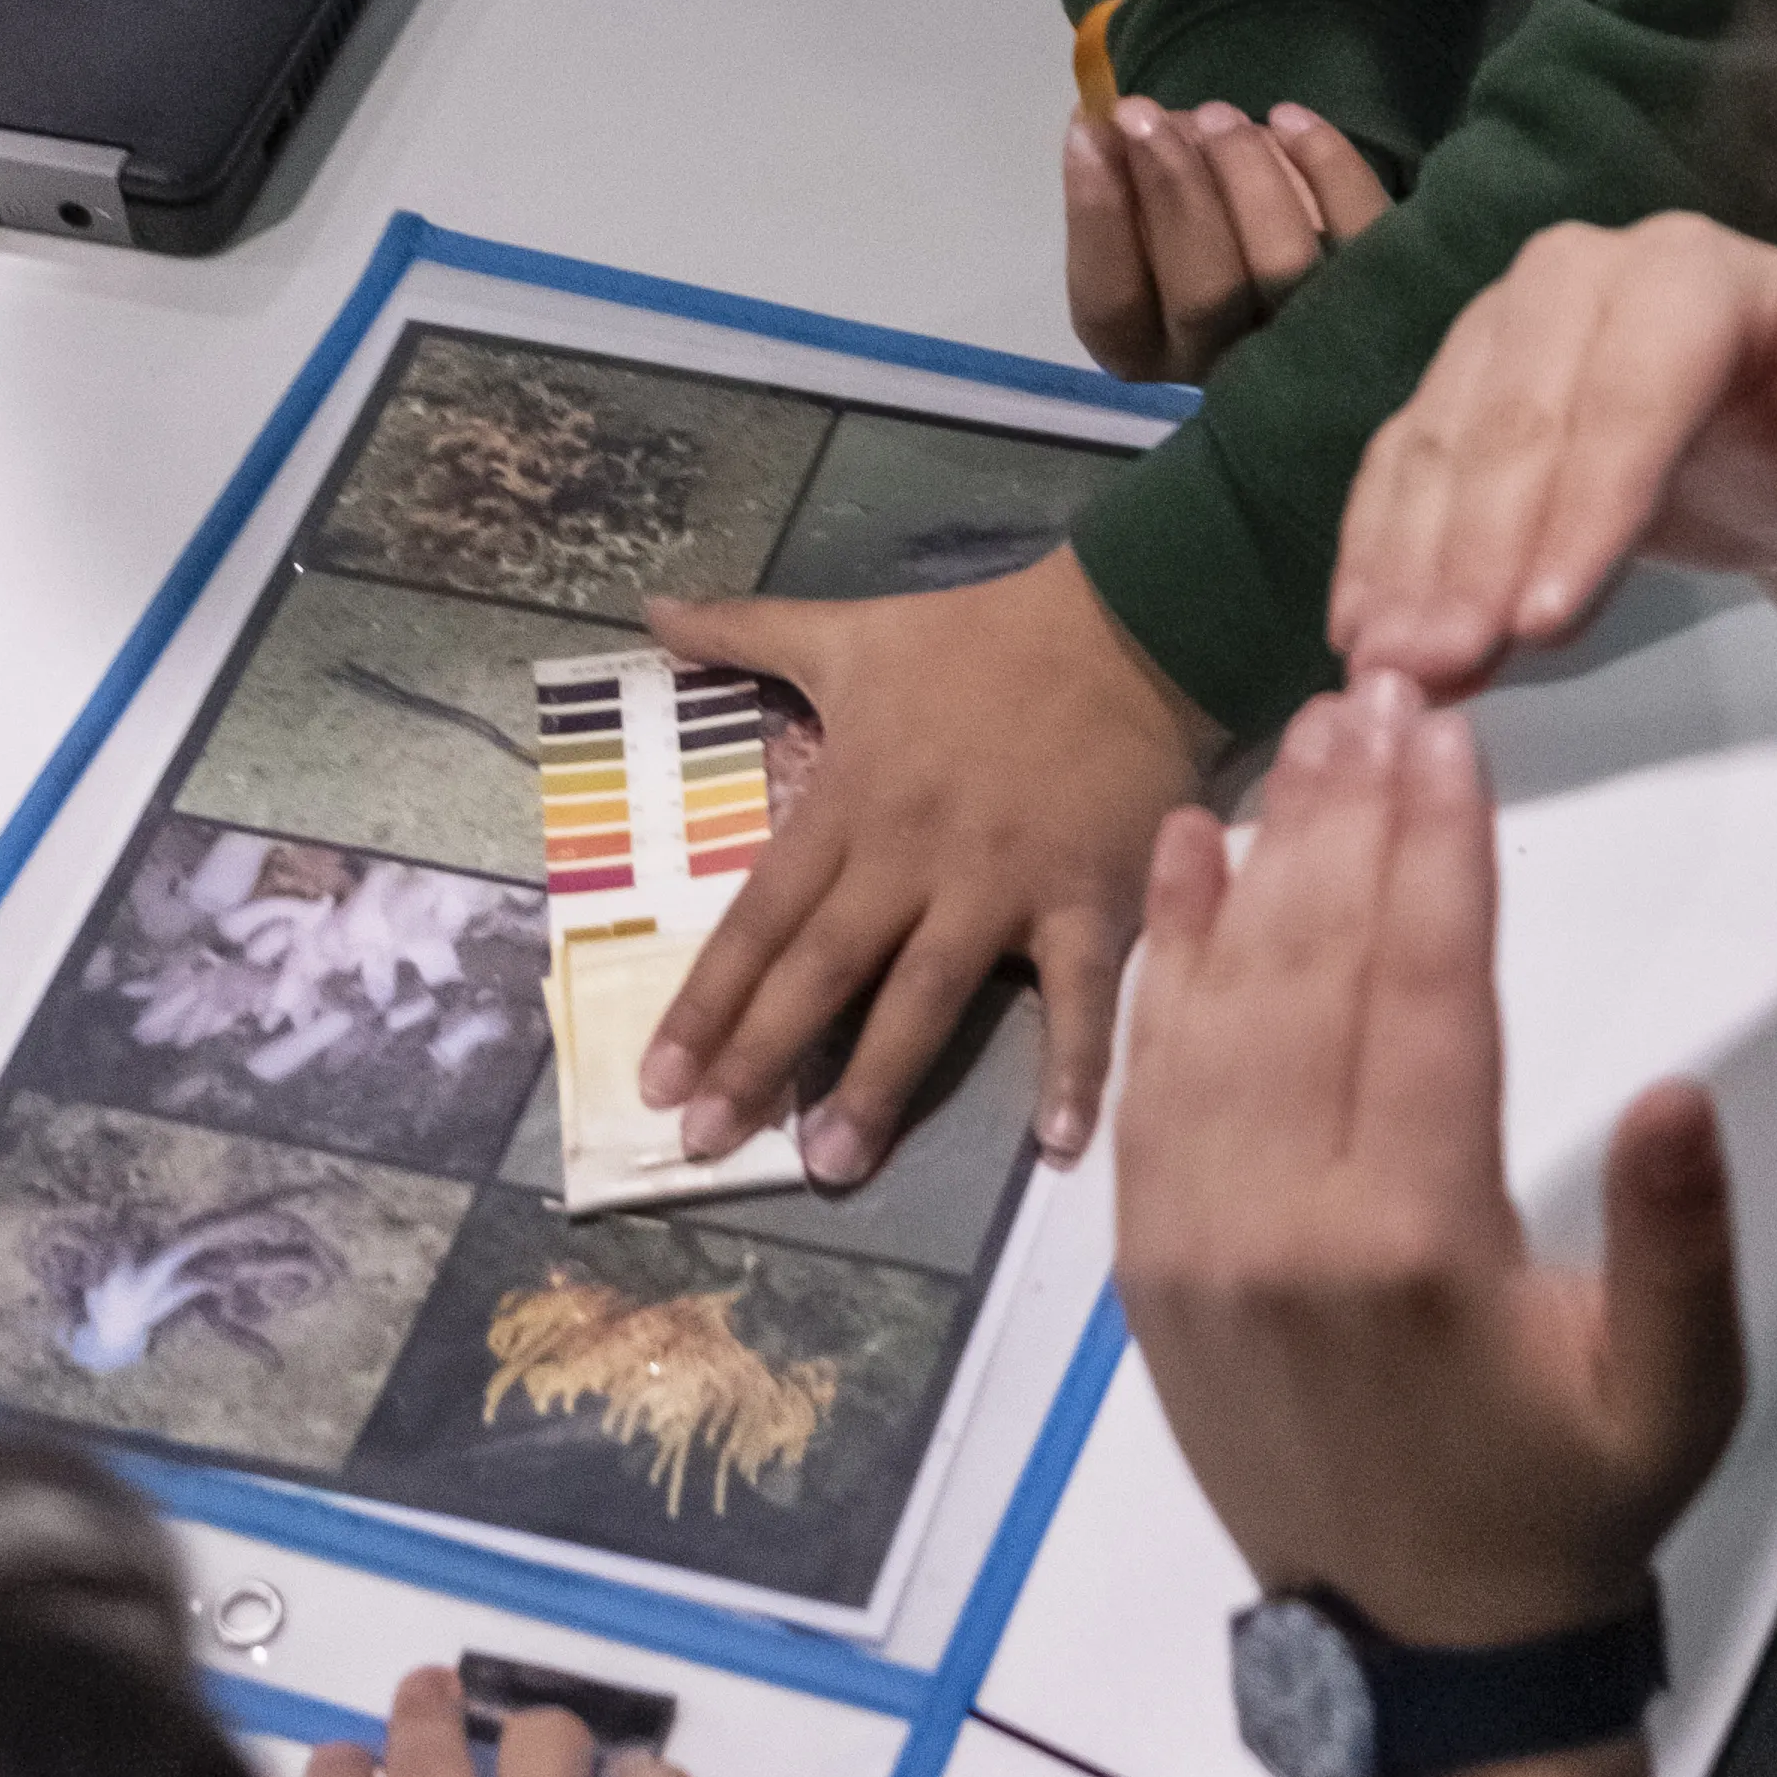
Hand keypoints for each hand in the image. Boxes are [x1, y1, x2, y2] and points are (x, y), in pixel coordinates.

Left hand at [640, 543, 1216, 1181]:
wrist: (1126, 622)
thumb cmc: (979, 638)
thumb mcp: (847, 629)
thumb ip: (744, 632)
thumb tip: (651, 611)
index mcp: (851, 802)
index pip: (760, 918)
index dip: (707, 1002)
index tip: (658, 1082)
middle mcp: (911, 855)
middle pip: (822, 970)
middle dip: (760, 1061)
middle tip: (707, 1146)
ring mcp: (1001, 884)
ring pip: (926, 996)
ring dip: (878, 1083)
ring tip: (832, 1164)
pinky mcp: (1087, 899)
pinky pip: (1077, 996)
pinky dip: (1075, 1068)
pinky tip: (1060, 1146)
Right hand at [1065, 95, 1390, 381]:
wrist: (1298, 258)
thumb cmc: (1196, 229)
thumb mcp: (1142, 217)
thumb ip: (1121, 182)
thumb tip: (1103, 120)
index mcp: (1148, 351)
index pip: (1113, 304)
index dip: (1096, 214)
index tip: (1088, 128)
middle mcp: (1227, 365)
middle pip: (1202, 294)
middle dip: (1170, 189)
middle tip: (1145, 112)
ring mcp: (1309, 337)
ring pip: (1281, 265)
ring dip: (1242, 173)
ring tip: (1215, 113)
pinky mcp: (1378, 291)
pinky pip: (1358, 229)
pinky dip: (1326, 163)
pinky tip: (1286, 115)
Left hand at [1114, 674, 1746, 1646]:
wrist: (1416, 1656)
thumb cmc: (1571, 1508)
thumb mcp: (1677, 1394)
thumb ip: (1679, 1243)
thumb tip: (1676, 1088)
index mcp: (1415, 1243)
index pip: (1426, 993)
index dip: (1439, 849)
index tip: (1448, 729)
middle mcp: (1281, 1223)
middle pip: (1314, 970)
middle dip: (1350, 816)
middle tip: (1378, 683)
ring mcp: (1193, 1240)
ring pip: (1221, 1004)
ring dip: (1264, 860)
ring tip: (1308, 735)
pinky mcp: (1145, 1259)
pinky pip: (1151, 1078)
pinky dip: (1168, 957)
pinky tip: (1195, 849)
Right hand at [1329, 212, 1776, 695]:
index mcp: (1692, 271)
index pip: (1629, 387)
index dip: (1585, 503)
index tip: (1547, 624)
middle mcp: (1579, 275)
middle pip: (1514, 417)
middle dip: (1474, 551)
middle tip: (1438, 666)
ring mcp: (1503, 328)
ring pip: (1440, 445)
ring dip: (1406, 563)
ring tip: (1391, 670)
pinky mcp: (1456, 390)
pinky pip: (1398, 469)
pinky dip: (1375, 551)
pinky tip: (1358, 632)